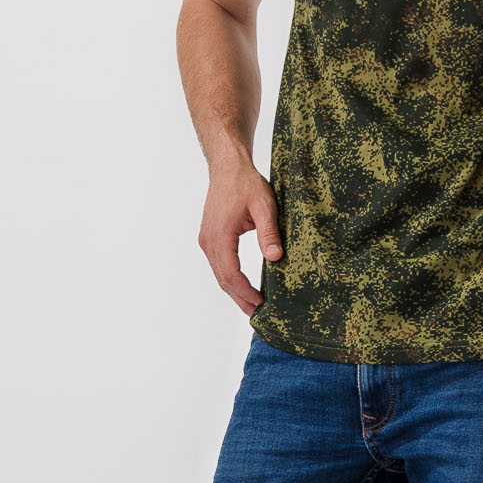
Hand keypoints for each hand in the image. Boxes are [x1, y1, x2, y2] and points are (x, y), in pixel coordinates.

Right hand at [198, 161, 281, 314]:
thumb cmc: (246, 184)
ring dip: (235, 291)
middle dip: (240, 298)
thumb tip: (276, 258)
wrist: (228, 167)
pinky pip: (218, 264)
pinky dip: (230, 278)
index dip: (245, 292)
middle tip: (258, 314)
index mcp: (220, 236)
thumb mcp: (265, 206)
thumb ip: (269, 233)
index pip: (230, 274)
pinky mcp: (210, 237)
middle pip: (223, 279)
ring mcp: (207, 239)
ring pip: (219, 273)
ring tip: (252, 305)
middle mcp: (208, 241)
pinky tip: (243, 286)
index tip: (261, 302)